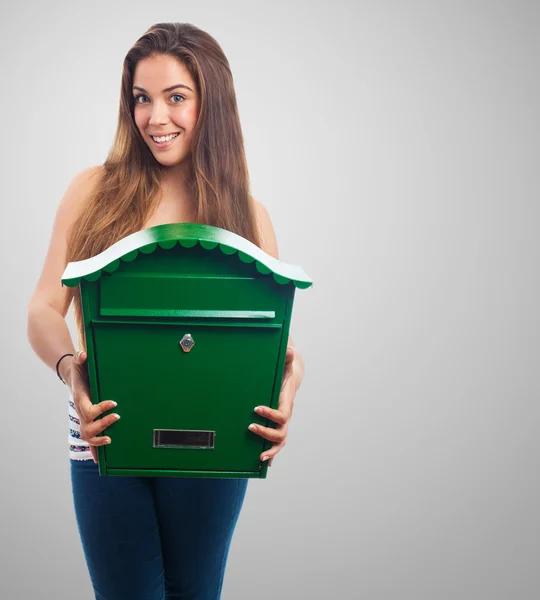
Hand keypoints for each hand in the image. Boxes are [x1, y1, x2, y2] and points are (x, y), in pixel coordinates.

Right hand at [67, 350, 119, 462]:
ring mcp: (83, 418)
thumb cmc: (79, 369)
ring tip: (111, 440)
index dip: (100, 410)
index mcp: (80, 398)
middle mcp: (81, 410)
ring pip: (87, 436)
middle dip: (103, 426)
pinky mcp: (88, 421)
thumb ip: (80, 358)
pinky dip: (94, 450)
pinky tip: (101, 460)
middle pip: (87, 427)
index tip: (114, 403)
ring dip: (98, 442)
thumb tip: (83, 355)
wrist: (72, 375)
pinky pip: (89, 439)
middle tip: (117, 417)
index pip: (88, 410)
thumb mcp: (79, 361)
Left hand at [248, 346, 295, 466]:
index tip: (256, 409)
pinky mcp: (277, 425)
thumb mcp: (287, 363)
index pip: (282, 413)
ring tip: (259, 457)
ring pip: (280, 441)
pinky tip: (263, 463)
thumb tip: (289, 349)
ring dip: (271, 450)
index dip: (271, 414)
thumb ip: (288, 358)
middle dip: (266, 433)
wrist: (292, 377)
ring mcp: (282, 423)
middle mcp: (286, 415)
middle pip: (281, 431)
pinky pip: (276, 443)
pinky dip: (271, 454)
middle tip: (250, 427)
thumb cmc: (287, 371)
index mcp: (287, 402)